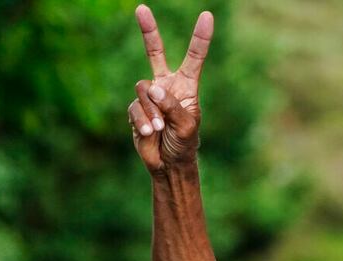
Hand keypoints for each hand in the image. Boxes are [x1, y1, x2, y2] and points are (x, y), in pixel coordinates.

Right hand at [128, 4, 213, 171]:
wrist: (168, 163)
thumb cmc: (184, 143)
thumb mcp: (186, 126)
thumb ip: (172, 106)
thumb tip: (153, 88)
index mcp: (187, 86)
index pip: (194, 58)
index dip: (200, 38)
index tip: (207, 17)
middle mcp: (166, 85)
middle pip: (155, 52)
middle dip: (148, 31)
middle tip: (141, 8)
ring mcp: (149, 96)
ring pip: (143, 89)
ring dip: (151, 110)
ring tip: (159, 128)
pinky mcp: (135, 109)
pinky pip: (135, 107)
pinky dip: (143, 120)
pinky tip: (150, 133)